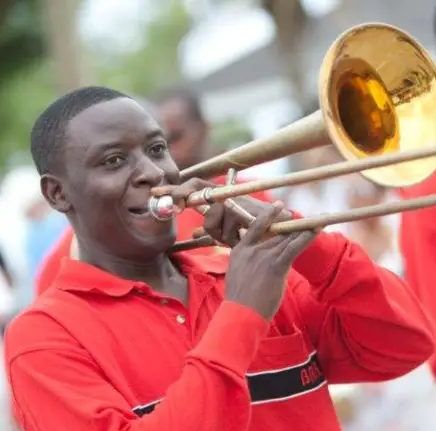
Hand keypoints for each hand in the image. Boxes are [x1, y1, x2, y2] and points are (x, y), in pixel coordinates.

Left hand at [152, 178, 292, 246]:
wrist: (280, 229)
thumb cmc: (252, 232)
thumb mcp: (227, 233)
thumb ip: (210, 231)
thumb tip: (192, 234)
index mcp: (219, 197)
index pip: (193, 187)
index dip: (174, 190)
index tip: (155, 193)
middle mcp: (225, 194)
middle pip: (197, 193)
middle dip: (182, 197)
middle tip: (171, 204)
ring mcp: (233, 200)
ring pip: (211, 219)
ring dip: (220, 233)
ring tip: (236, 235)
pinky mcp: (242, 210)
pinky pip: (225, 229)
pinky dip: (232, 237)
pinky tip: (242, 236)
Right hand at [225, 202, 317, 319]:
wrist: (241, 313)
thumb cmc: (240, 300)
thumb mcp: (238, 275)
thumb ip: (250, 263)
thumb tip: (266, 262)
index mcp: (240, 250)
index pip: (256, 226)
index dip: (269, 215)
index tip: (279, 205)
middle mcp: (252, 249)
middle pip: (277, 232)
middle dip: (294, 225)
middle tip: (310, 216)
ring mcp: (264, 256)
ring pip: (288, 237)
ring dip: (306, 228)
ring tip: (320, 220)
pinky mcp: (276, 265)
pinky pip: (295, 247)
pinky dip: (307, 238)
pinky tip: (317, 230)